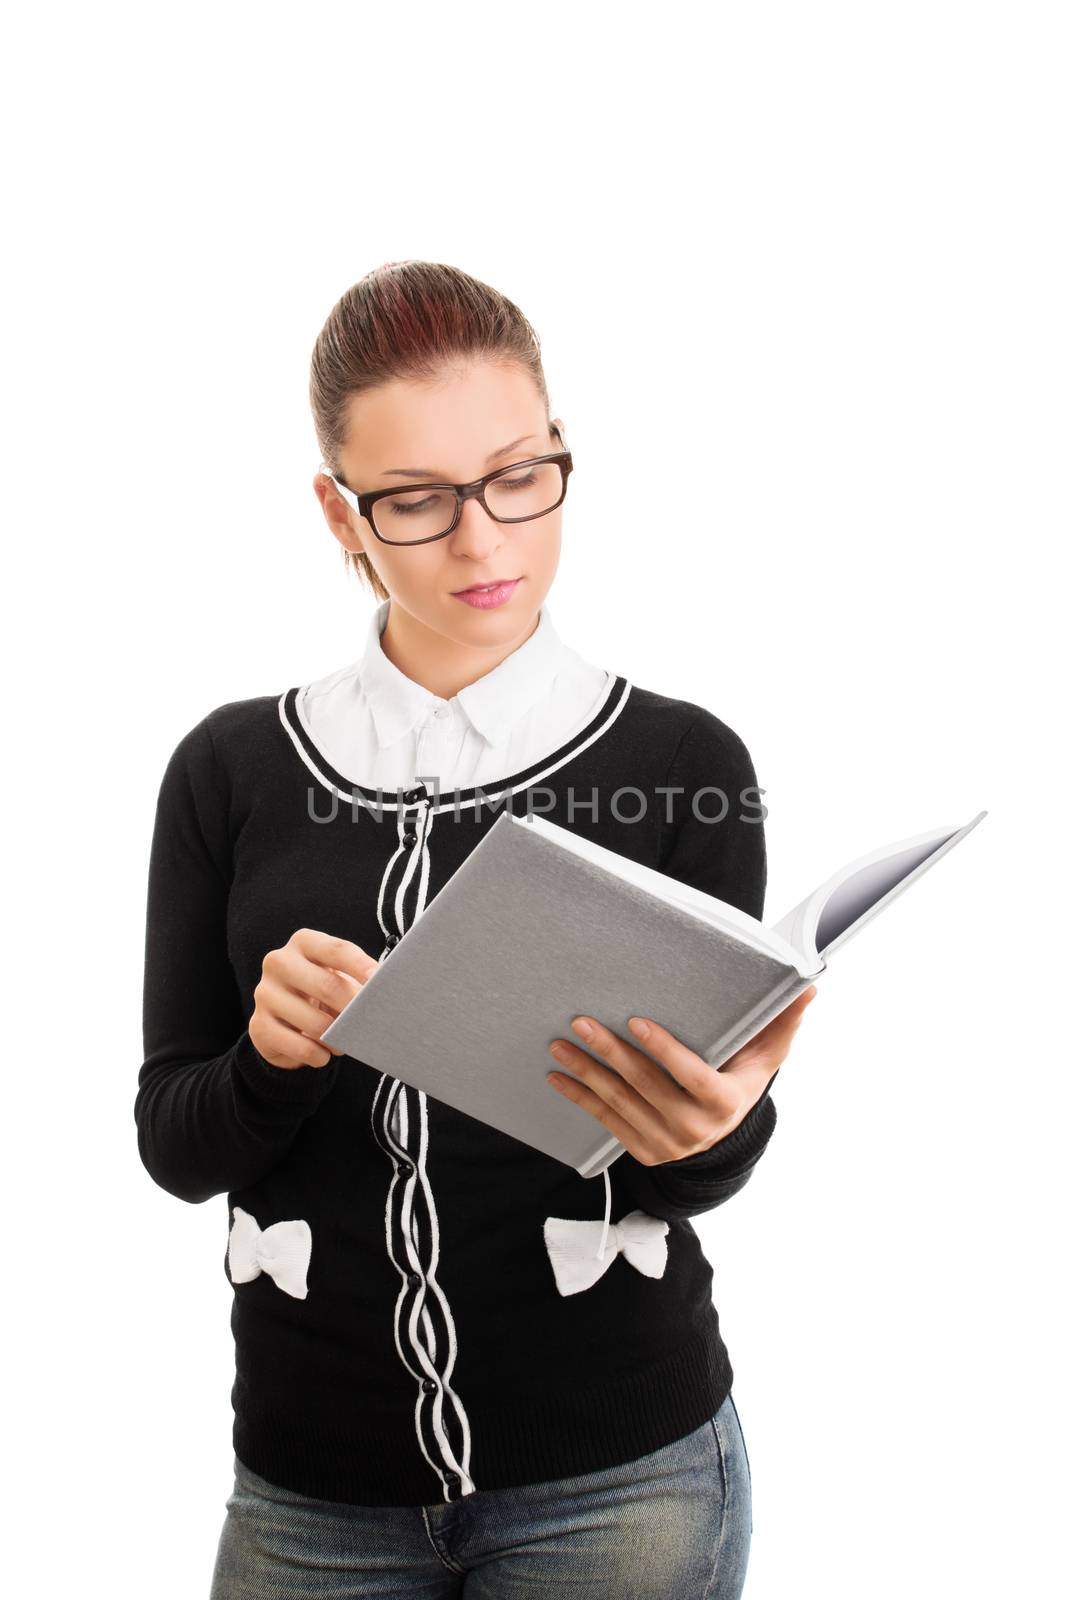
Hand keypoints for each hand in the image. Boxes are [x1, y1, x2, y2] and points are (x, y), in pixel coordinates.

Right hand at [250, 928, 378, 1069]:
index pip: (337, 950)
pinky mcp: (258, 1025)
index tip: (381, 982)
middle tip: (368, 1023)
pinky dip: (318, 1055)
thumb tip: (386, 990)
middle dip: (353, 1008)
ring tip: (344, 1042)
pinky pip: (298, 1046)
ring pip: (314, 1021)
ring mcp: (265, 993)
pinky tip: (323, 1055)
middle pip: (327, 985)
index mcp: (303, 942)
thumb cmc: (320, 992)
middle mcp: (279, 962)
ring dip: (337, 1037)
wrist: (283, 1021)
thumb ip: (358, 978)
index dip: (362, 967)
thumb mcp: (337, 977)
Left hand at [545, 985, 817, 1164]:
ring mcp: (666, 1143)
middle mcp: (694, 1128)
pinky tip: (558, 1077)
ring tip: (560, 1044)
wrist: (726, 1140)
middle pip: (646, 1086)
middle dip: (610, 1053)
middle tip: (581, 1022)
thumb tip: (808, 985)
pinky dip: (581, 1098)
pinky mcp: (643, 1150)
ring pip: (619, 1103)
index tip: (636, 1021)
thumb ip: (783, 1022)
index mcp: (724, 1102)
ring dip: (586, 1073)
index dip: (664, 1050)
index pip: (691, 1075)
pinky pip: (606, 1122)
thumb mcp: (766, 1057)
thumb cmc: (742, 1081)